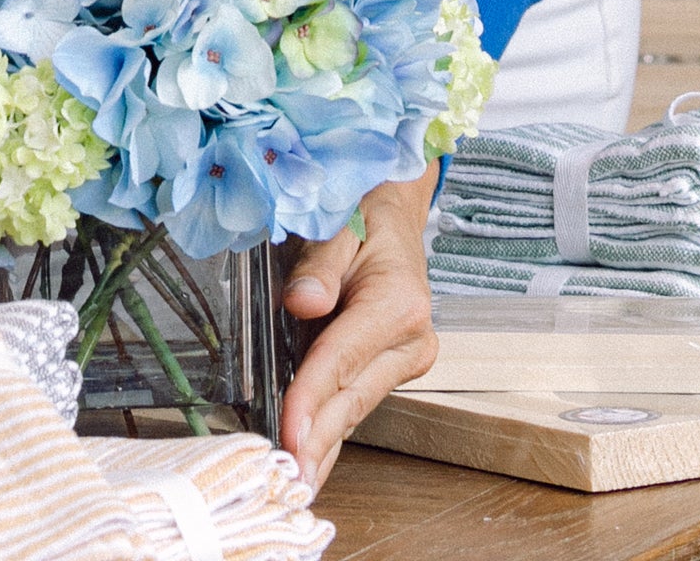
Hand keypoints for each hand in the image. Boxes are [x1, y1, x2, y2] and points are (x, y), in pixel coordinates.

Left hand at [275, 166, 435, 483]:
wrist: (392, 214)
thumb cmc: (362, 214)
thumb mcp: (340, 222)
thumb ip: (320, 263)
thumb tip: (303, 302)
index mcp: (399, 302)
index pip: (342, 358)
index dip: (311, 397)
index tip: (288, 433)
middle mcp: (411, 340)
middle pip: (352, 397)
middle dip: (317, 441)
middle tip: (289, 481)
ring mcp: (404, 360)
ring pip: (354, 409)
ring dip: (323, 447)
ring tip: (295, 485)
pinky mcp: (389, 369)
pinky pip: (353, 403)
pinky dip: (329, 433)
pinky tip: (310, 462)